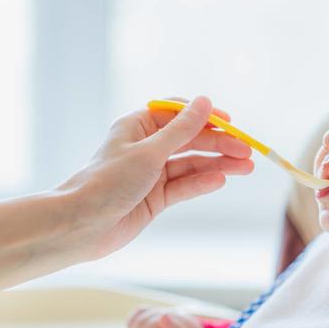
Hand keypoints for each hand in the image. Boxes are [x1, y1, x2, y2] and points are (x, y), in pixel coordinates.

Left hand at [59, 96, 253, 259]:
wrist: (82, 225)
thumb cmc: (108, 182)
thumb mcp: (149, 152)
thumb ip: (181, 130)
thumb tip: (205, 102)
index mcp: (139, 126)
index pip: (179, 114)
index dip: (206, 116)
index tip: (231, 121)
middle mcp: (147, 147)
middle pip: (191, 140)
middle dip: (220, 143)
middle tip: (247, 151)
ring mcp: (153, 173)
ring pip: (192, 164)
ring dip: (218, 164)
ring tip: (246, 167)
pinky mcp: (156, 197)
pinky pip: (185, 186)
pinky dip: (202, 183)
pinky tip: (221, 180)